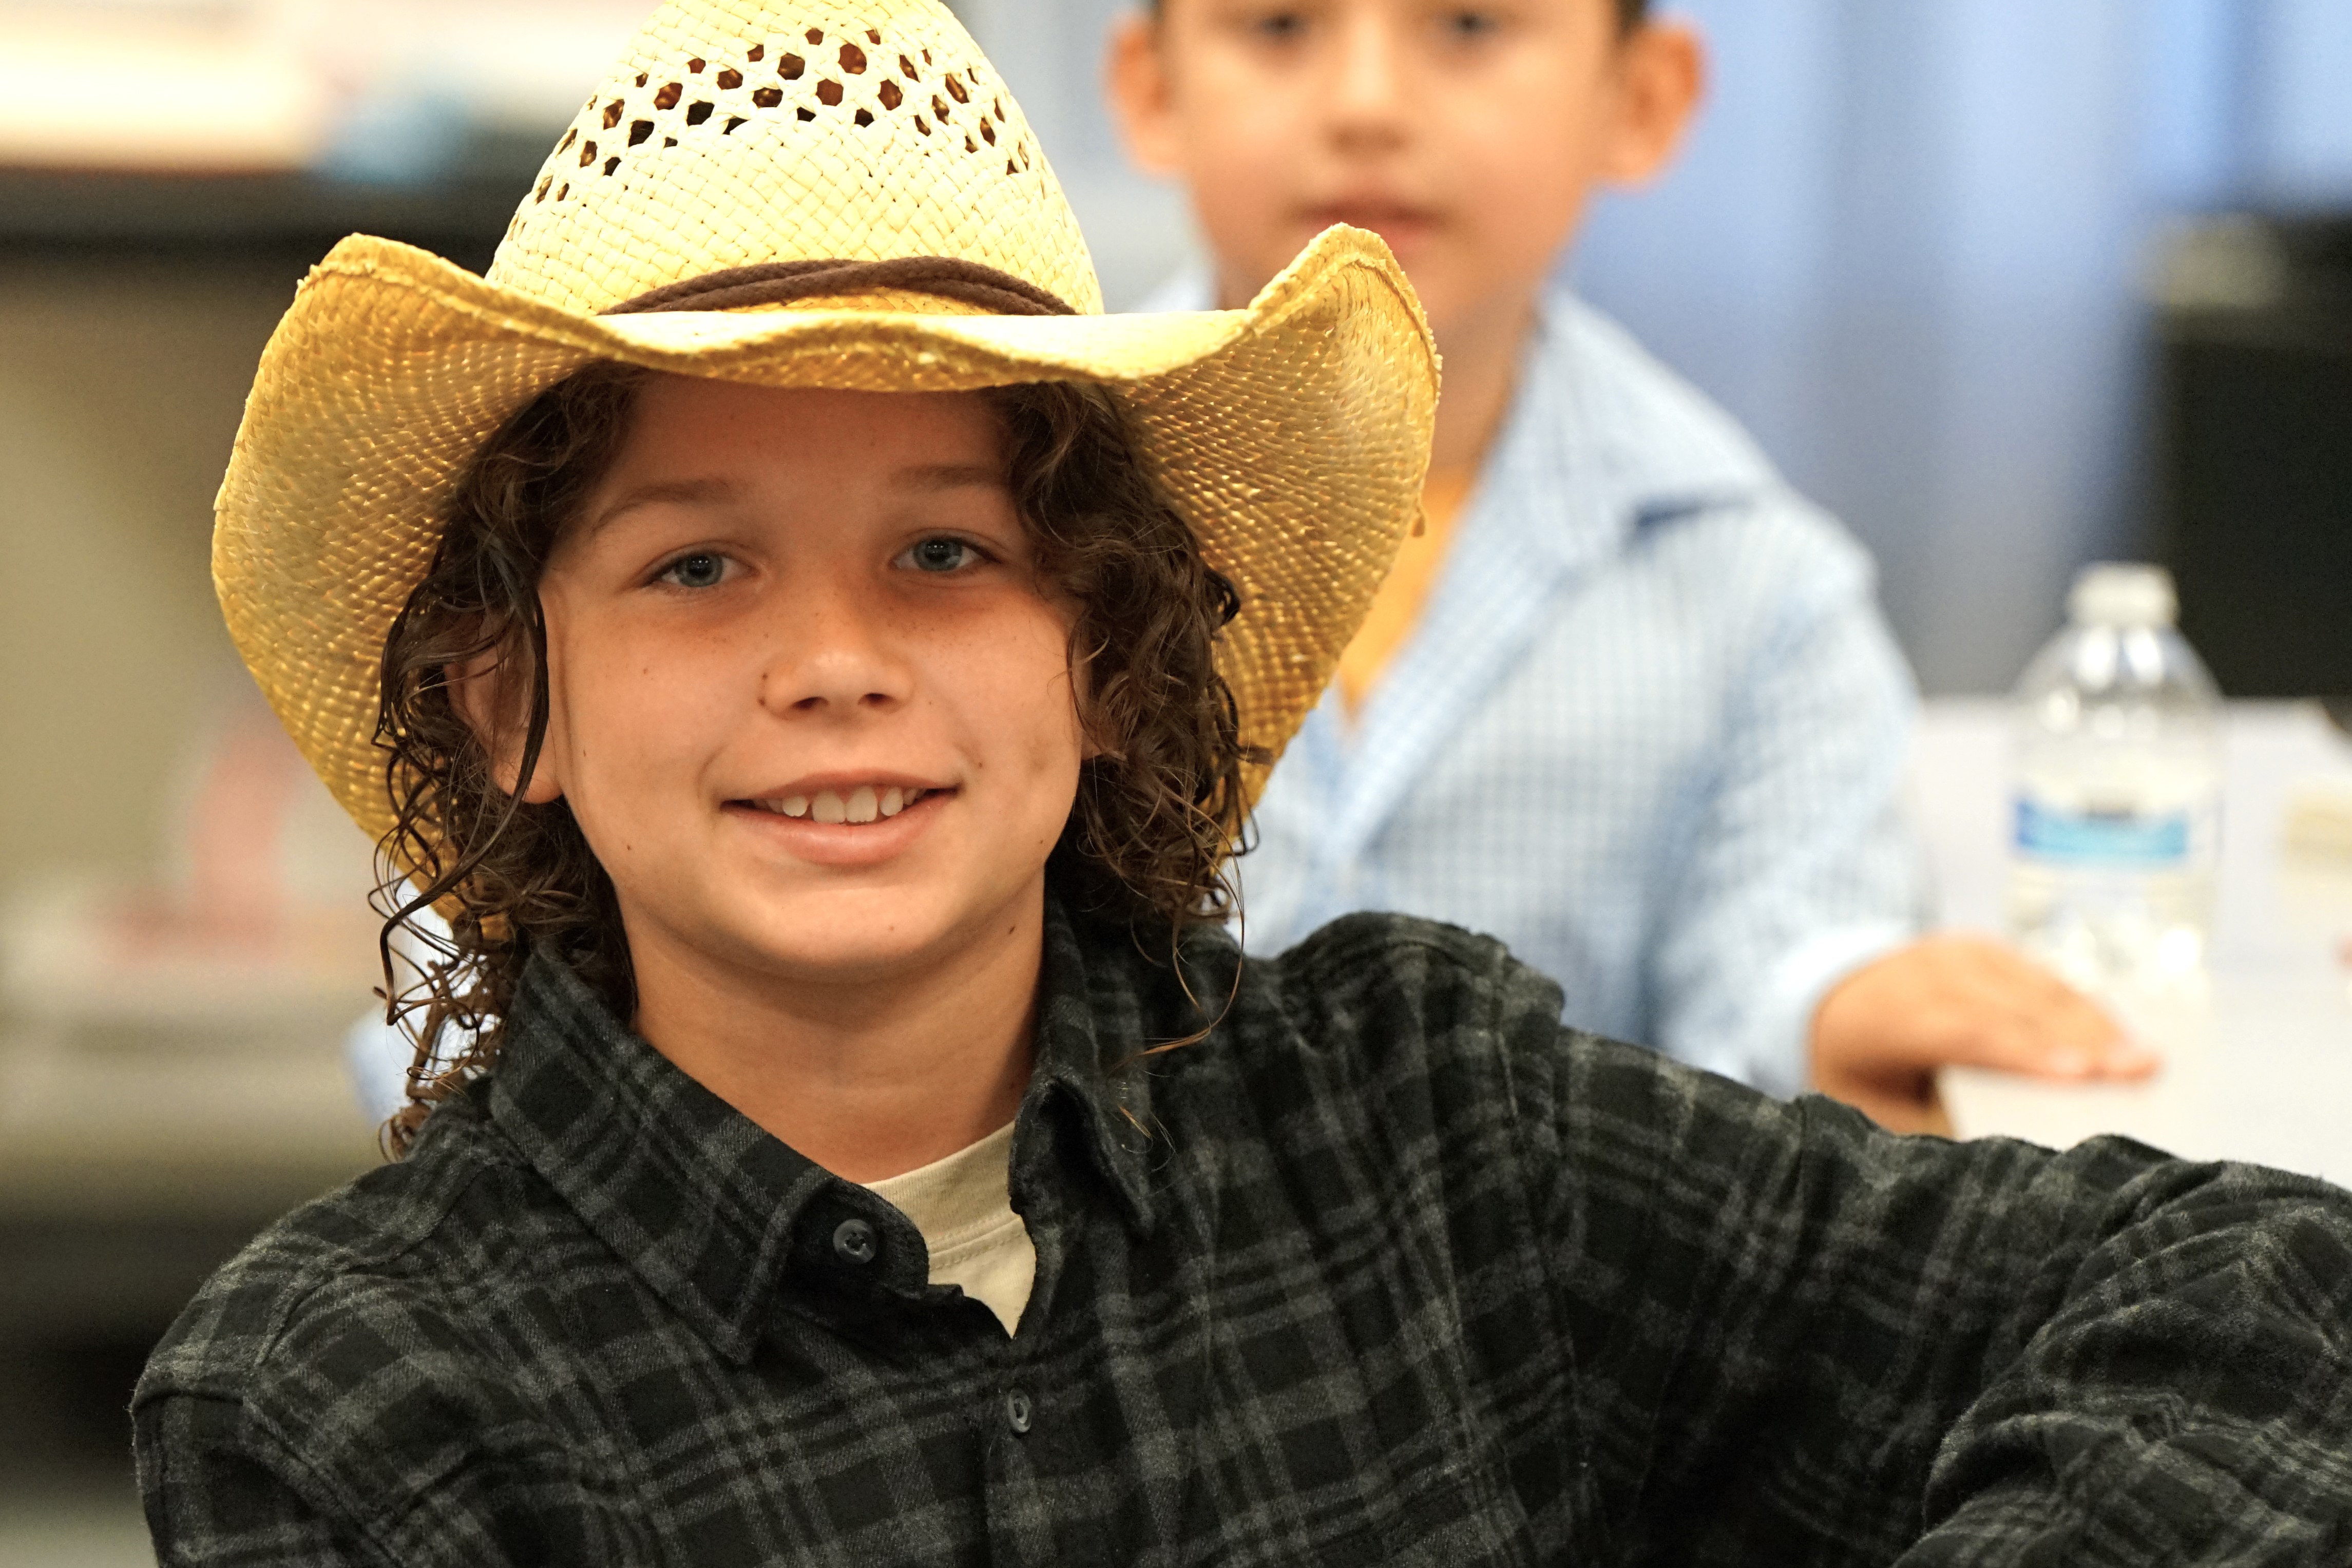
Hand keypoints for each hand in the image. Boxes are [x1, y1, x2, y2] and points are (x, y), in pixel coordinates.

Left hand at [1808, 936, 2158, 1135]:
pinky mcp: (1986, 951)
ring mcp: (1957, 953)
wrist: (1831, 1002)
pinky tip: (2122, 1037)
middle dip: (2082, 1038)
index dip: (2026, 1052)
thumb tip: (2015, 1151)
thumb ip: (1936, 1123)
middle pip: (2013, 1006)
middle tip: (2144, 1072)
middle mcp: (1924, 972)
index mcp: (1887, 1015)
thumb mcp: (1875, 1110)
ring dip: (2096, 1022)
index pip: (1963, 1030)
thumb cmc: (1859, 1074)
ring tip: (2148, 1061)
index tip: (2084, 1074)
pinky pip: (2042, 977)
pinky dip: (2084, 1006)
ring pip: (2036, 987)